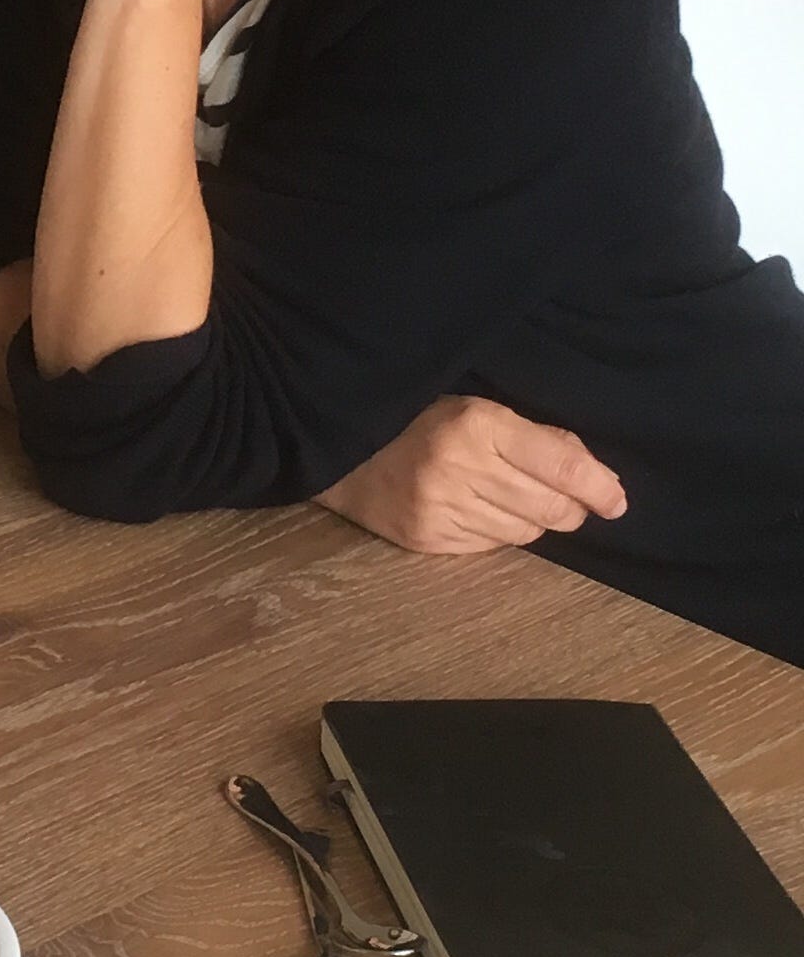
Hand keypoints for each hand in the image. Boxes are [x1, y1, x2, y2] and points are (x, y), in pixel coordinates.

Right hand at [318, 396, 627, 555]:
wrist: (340, 449)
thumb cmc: (419, 422)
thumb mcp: (479, 410)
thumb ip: (539, 438)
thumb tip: (598, 480)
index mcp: (479, 424)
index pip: (564, 469)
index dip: (601, 489)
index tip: (616, 501)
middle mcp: (462, 467)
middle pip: (552, 508)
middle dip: (569, 508)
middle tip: (564, 500)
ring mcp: (442, 507)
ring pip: (526, 532)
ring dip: (532, 520)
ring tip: (510, 500)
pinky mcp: (427, 538)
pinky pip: (491, 546)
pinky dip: (496, 532)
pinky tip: (477, 511)